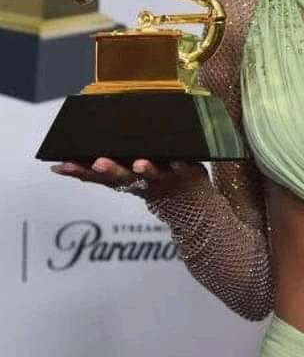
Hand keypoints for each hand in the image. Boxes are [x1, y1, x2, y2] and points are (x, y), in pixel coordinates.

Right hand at [50, 157, 208, 199]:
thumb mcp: (126, 177)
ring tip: (139, 163)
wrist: (189, 204)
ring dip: (145, 169)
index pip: (96, 177)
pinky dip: (181, 165)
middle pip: (121, 177)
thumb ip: (106, 170)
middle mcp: (140, 181)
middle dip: (109, 170)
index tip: (62, 166)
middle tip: (97, 163)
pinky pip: (183, 168)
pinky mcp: (185, 172)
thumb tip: (77, 152)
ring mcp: (163, 177)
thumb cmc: (151, 183)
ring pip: (151, 174)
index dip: (78, 172)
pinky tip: (180, 160)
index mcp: (123, 179)